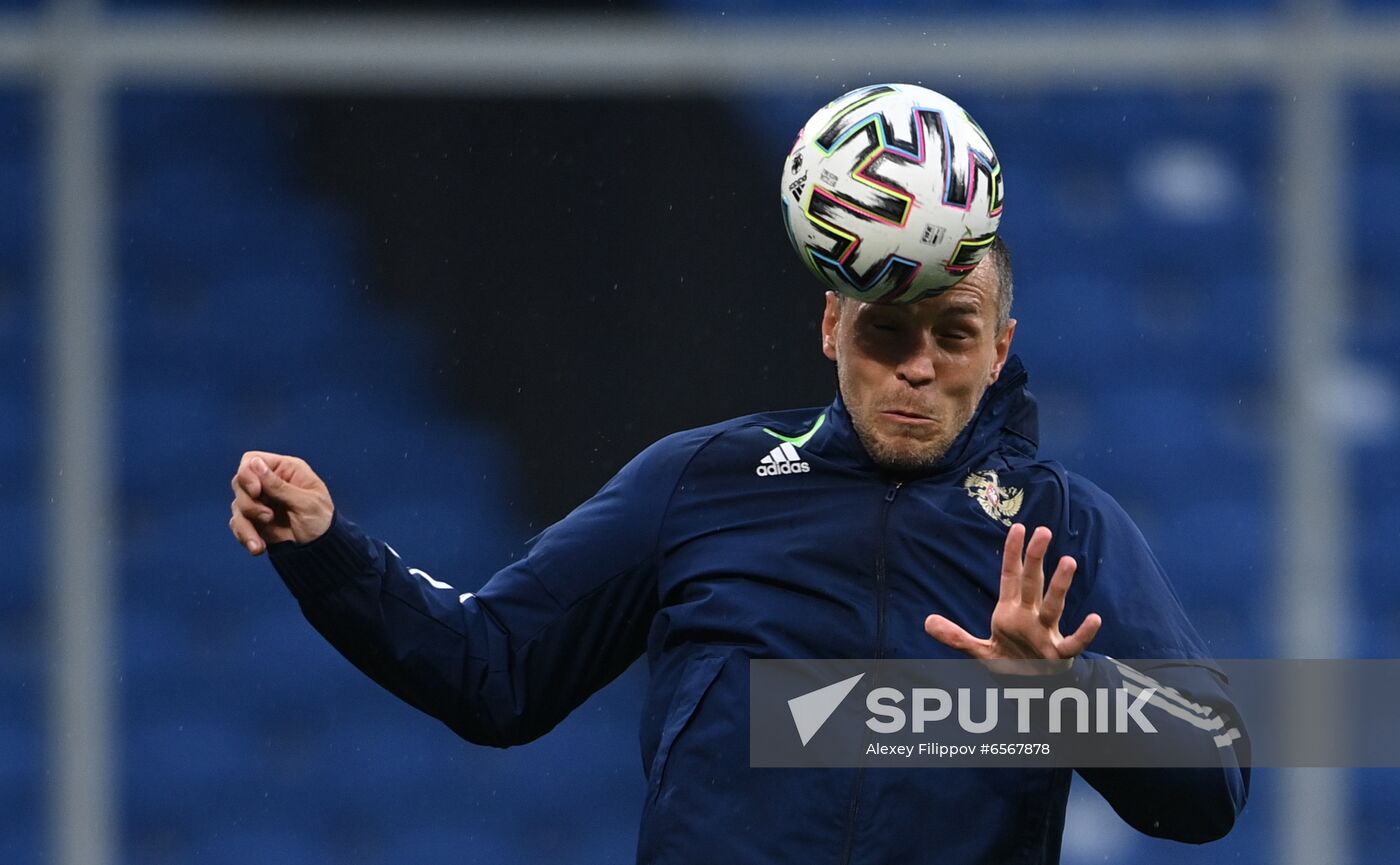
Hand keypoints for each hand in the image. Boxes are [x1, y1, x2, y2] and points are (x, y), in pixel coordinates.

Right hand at [229, 451, 334, 554]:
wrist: (321, 551)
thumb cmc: (322, 521)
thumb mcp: (305, 502)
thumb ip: (279, 485)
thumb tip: (254, 463)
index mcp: (286, 470)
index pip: (252, 460)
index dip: (247, 474)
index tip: (256, 492)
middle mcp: (270, 483)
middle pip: (239, 483)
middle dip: (249, 503)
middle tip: (268, 517)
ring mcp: (261, 502)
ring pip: (238, 505)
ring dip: (246, 525)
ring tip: (261, 543)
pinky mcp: (255, 521)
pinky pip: (238, 524)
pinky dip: (245, 536)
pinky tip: (258, 548)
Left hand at [924, 523, 1101, 672]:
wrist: (1031, 690)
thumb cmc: (1011, 663)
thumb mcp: (979, 651)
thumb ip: (955, 637)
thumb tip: (926, 622)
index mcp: (1011, 612)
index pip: (1011, 576)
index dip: (1012, 553)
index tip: (1018, 527)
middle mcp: (1030, 617)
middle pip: (1033, 583)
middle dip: (1037, 558)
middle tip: (1044, 531)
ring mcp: (1046, 634)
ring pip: (1054, 606)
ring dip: (1060, 586)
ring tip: (1069, 561)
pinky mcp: (1058, 655)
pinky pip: (1073, 643)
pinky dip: (1084, 633)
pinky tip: (1094, 618)